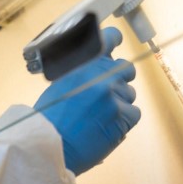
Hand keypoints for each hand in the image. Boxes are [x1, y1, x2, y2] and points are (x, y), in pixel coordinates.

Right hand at [35, 27, 139, 174]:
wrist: (49, 145)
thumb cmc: (49, 119)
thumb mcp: (60, 84)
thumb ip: (82, 73)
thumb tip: (97, 69)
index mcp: (84, 63)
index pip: (110, 38)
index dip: (115, 40)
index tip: (116, 43)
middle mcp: (102, 74)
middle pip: (126, 69)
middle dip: (119, 81)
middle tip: (107, 95)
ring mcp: (114, 95)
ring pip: (129, 94)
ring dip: (119, 104)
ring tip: (100, 118)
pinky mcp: (123, 115)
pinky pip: (133, 113)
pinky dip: (123, 121)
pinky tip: (107, 127)